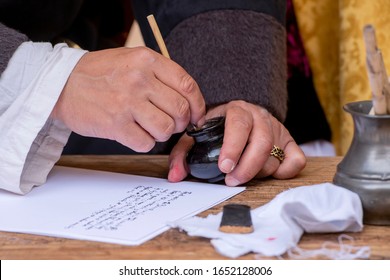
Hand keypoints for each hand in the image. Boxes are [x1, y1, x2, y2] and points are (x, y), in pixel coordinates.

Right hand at [51, 47, 205, 151]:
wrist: (62, 84)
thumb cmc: (99, 73)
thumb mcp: (131, 60)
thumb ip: (159, 74)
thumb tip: (188, 100)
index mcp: (147, 61)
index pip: (187, 85)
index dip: (198, 105)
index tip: (197, 115)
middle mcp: (139, 80)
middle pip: (180, 110)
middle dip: (182, 122)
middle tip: (173, 124)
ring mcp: (127, 103)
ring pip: (166, 129)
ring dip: (163, 134)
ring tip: (151, 128)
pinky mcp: (115, 125)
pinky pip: (146, 143)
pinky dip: (145, 143)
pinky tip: (136, 134)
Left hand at [168, 100, 305, 185]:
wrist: (241, 114)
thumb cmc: (217, 128)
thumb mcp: (197, 135)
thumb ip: (183, 153)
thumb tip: (175, 176)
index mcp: (236, 110)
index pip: (238, 124)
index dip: (233, 146)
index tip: (224, 167)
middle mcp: (259, 116)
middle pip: (261, 142)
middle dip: (246, 166)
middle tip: (232, 181)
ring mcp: (277, 128)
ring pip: (274, 154)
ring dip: (258, 172)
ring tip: (242, 176)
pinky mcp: (289, 141)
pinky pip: (296, 159)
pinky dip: (287, 170)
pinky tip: (271, 174)